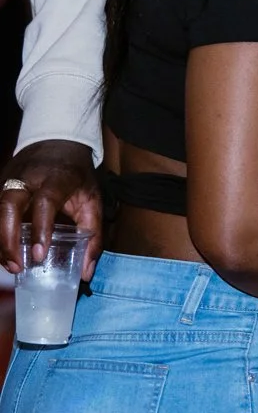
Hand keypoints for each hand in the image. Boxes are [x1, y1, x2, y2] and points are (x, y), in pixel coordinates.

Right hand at [0, 139, 101, 274]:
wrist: (57, 141)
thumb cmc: (76, 175)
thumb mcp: (93, 200)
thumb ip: (93, 234)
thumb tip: (87, 271)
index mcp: (57, 177)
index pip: (44, 202)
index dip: (40, 228)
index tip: (39, 254)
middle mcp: (28, 177)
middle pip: (9, 205)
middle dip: (8, 238)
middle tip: (17, 266)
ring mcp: (9, 179)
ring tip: (10, 264)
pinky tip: (3, 251)